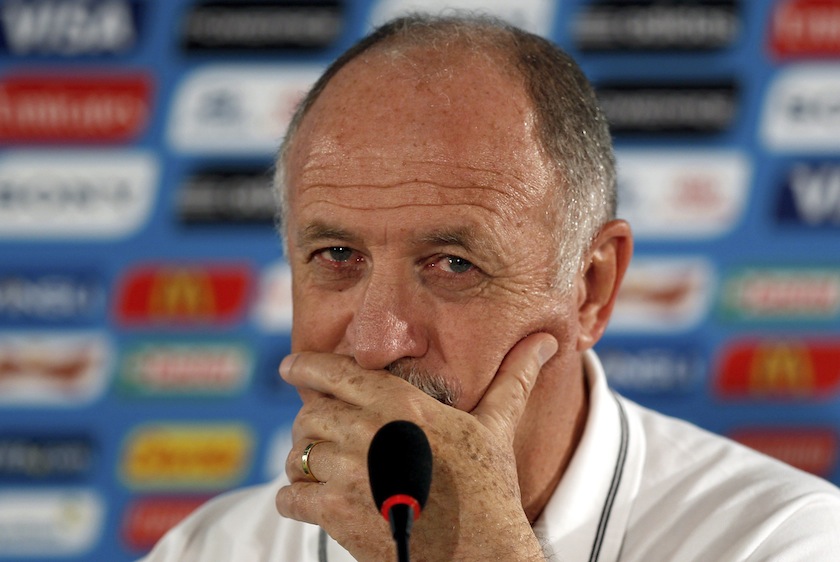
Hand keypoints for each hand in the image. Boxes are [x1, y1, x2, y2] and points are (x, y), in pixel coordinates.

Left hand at [275, 333, 557, 560]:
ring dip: (302, 462)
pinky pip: (290, 497)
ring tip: (318, 470)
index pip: (336, 372)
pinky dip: (294, 499)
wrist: (481, 557)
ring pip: (297, 454)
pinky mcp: (337, 514)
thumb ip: (512, 379)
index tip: (289, 366)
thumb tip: (547, 341)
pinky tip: (311, 501)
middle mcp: (370, 431)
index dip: (306, 366)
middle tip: (321, 435)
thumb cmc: (490, 490)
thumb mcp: (497, 428)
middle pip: (310, 414)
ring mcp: (351, 473)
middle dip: (311, 424)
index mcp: (402, 404)